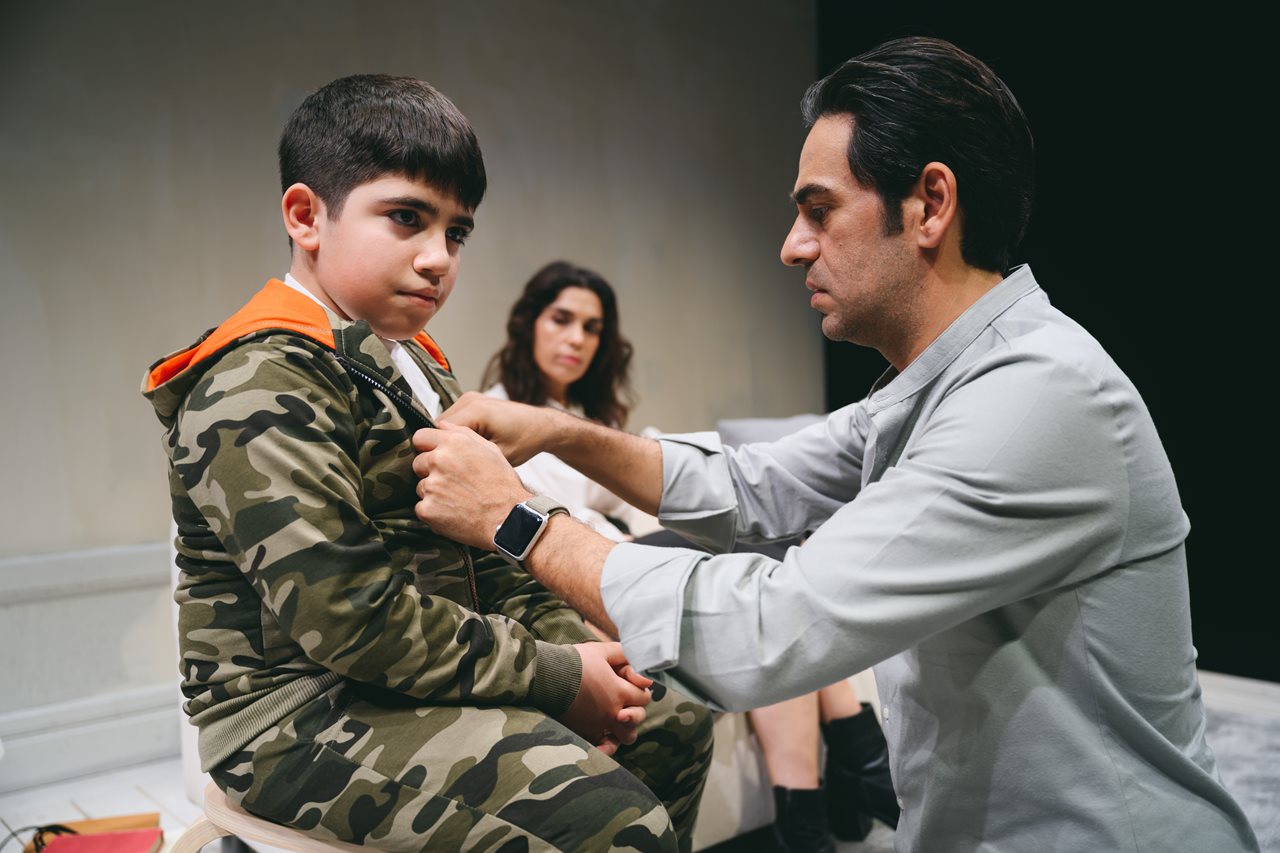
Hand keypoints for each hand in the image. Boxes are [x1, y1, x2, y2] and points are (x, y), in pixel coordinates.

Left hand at [412, 422, 530, 547]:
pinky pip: (422, 508)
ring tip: (457, 500)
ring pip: (421, 487)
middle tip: (452, 483)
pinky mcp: (427, 509)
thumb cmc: (503, 486)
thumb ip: (464, 434)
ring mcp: (431, 486)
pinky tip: (453, 513)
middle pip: (418, 463)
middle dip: (430, 472)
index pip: (420, 437)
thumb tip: (443, 426)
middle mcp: (439, 461)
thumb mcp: (491, 451)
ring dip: (433, 494)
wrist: (508, 519)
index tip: (432, 456)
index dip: (426, 448)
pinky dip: (434, 513)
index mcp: (454, 443)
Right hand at [437, 392, 568, 465]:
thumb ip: (470, 456)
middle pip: (438, 427)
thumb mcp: (498, 455)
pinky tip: (470, 446)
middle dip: (443, 446)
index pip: (438, 432)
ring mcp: (470, 398)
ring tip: (465, 455)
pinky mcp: (472, 402)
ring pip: (444, 424)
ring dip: (450, 440)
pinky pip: (454, 421)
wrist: (541, 426)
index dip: (439, 452)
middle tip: (454, 464)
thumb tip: (446, 464)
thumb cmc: (526, 439)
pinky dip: (457, 434)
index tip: (443, 468)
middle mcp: (469, 400)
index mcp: (475, 410)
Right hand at [561, 642, 650, 753]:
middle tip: (624, 701)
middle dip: (636, 709)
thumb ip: (625, 655)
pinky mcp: (583, 732)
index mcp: (619, 692)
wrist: (546, 675)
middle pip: (638, 718)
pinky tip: (604, 743)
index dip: (639, 688)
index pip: (643, 696)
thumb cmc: (574, 661)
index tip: (626, 680)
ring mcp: (598, 725)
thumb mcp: (601, 650)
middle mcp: (612, 712)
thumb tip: (644, 674)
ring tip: (617, 722)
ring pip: (625, 737)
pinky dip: (606, 747)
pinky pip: (601, 748)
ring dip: (625, 730)